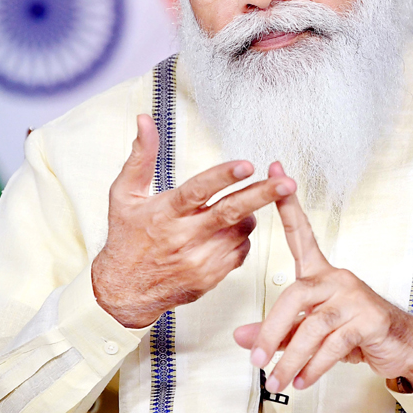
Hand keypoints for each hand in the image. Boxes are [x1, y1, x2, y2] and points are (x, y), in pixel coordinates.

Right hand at [92, 116, 295, 327]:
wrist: (124, 291)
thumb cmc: (126, 239)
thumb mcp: (124, 195)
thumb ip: (140, 156)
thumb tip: (145, 120)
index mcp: (165, 213)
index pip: (197, 191)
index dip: (222, 177)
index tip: (246, 165)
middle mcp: (184, 237)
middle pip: (230, 212)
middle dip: (262, 195)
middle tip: (287, 183)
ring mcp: (200, 260)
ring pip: (241, 230)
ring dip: (247, 215)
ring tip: (233, 210)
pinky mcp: (211, 276)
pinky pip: (241, 251)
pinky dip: (241, 237)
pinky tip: (225, 232)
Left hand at [233, 164, 412, 392]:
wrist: (401, 347)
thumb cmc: (352, 332)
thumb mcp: (308, 332)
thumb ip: (276, 332)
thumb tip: (242, 338)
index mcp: (320, 274)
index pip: (301, 233)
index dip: (286, 204)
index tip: (275, 168)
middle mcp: (336, 278)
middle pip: (294, 296)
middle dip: (271, 332)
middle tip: (256, 361)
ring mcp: (353, 297)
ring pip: (312, 327)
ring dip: (290, 359)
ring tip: (276, 381)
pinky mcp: (368, 319)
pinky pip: (333, 345)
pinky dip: (314, 366)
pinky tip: (302, 381)